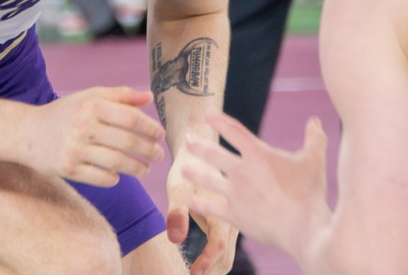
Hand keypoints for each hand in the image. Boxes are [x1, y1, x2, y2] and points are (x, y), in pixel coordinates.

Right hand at [20, 87, 164, 186]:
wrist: (27, 133)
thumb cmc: (65, 113)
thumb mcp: (89, 97)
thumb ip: (120, 95)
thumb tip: (150, 97)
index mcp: (91, 106)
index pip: (130, 118)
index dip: (150, 127)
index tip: (161, 135)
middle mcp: (83, 126)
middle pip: (126, 142)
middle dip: (148, 150)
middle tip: (159, 155)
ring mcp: (74, 149)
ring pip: (116, 162)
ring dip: (137, 168)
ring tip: (146, 169)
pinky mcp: (67, 168)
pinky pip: (99, 177)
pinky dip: (113, 178)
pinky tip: (118, 176)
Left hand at [165, 138, 238, 274]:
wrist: (204, 146)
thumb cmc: (190, 166)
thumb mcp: (179, 187)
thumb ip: (178, 213)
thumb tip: (175, 238)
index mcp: (223, 211)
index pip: (218, 246)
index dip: (207, 263)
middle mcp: (231, 219)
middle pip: (226, 257)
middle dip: (213, 272)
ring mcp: (231, 221)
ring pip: (225, 253)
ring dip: (213, 266)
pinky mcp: (226, 221)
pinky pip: (222, 246)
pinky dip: (213, 258)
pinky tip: (199, 266)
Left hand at [183, 114, 329, 257]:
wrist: (303, 227)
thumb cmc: (310, 193)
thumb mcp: (315, 160)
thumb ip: (314, 138)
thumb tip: (315, 120)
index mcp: (259, 154)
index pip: (234, 131)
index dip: (219, 121)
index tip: (207, 115)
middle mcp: (242, 171)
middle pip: (214, 154)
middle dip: (198, 146)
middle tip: (187, 140)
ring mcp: (236, 194)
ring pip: (208, 179)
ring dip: (194, 172)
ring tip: (183, 168)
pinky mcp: (234, 215)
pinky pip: (211, 208)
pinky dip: (198, 204)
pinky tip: (188, 201)